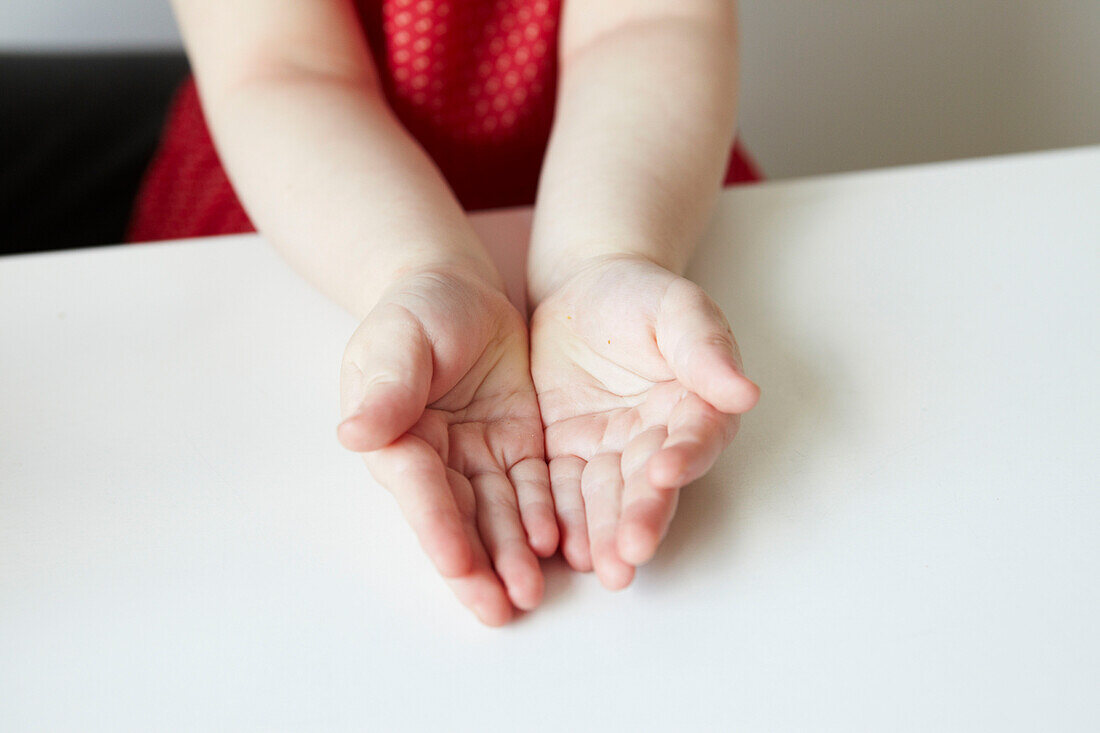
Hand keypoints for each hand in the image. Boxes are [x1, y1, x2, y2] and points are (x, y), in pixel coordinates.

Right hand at [337, 266, 556, 624]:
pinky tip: (558, 547)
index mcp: (396, 433)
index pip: (419, 486)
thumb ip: (387, 384)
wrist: (457, 292)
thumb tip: (355, 433)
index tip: (457, 563)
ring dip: (511, 556)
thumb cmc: (417, 307)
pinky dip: (541, 518)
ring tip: (531, 596)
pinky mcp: (513, 446)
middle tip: (500, 610)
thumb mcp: (400, 336)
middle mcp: (434, 456)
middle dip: (477, 565)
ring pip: (496, 514)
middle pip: (457, 517)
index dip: (437, 526)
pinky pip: (529, 488)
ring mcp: (475, 455)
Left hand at [529, 255, 758, 588]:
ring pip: (607, 498)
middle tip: (631, 555)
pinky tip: (557, 547)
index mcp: (695, 407)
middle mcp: (656, 440)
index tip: (665, 473)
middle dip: (640, 519)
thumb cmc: (641, 295)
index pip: (693, 439)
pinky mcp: (568, 452)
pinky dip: (562, 517)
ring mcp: (611, 451)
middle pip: (649, 484)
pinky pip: (563, 487)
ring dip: (604, 535)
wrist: (585, 291)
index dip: (683, 459)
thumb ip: (705, 348)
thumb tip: (745, 391)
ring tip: (600, 570)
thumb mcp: (677, 309)